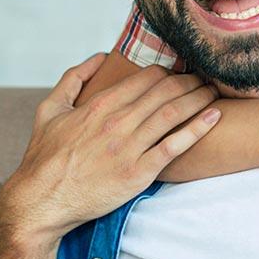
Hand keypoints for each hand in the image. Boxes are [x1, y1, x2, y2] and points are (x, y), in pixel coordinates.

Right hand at [0, 55, 219, 241]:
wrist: (43, 200)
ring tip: (215, 92)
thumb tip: (99, 57)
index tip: (183, 70)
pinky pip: (175, 146)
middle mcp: (117, 122)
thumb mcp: (49, 110)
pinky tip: (214, 116)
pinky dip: (197, 129)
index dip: (170, 71)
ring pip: (174, 114)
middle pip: (166, 92)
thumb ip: (73, 79)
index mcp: (100, 105)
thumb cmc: (45, 156)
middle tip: (207, 77)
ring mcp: (130, 148)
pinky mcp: (139, 172)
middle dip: (191, 81)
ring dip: (199, 98)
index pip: (147, 78)